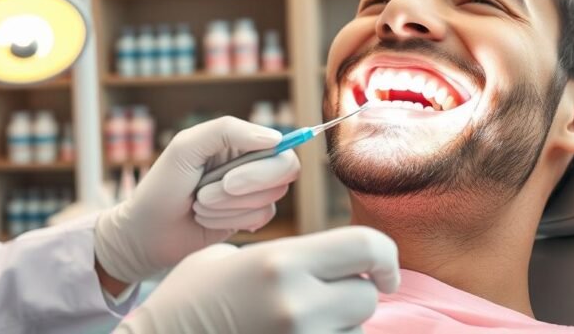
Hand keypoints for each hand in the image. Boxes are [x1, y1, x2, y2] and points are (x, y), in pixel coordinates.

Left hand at [95, 116, 299, 284]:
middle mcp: (250, 162)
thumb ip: (227, 131)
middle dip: (242, 190)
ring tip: (199, 205)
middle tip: (204, 195)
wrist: (147, 233)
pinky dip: (229, 220)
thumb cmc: (161, 186)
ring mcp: (251, 191)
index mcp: (237, 140)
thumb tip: (274, 138)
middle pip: (284, 172)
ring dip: (228, 206)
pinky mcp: (247, 217)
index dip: (262, 167)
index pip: (280, 146)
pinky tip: (206, 218)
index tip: (229, 179)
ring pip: (270, 199)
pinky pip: (261, 219)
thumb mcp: (185, 147)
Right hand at [116, 226, 400, 333]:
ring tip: (298, 322)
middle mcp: (295, 304)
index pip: (366, 247)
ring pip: (355, 331)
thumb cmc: (188, 299)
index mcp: (280, 262)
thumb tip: (337, 257)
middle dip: (355, 295)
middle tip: (327, 297)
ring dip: (339, 326)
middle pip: (366, 296)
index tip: (384, 270)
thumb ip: (286, 255)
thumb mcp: (230, 257)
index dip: (385, 256)